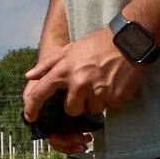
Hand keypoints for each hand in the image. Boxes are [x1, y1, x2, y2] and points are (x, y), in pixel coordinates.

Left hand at [22, 33, 141, 151]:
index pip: (40, 94)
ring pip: (92, 110)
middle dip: (77, 103)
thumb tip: (30, 76)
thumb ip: (47, 64)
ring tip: (102, 83)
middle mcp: (79, 84)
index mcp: (64, 72)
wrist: (129, 41)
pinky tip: (113, 84)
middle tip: (87, 88)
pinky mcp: (117, 97)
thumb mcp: (69, 49)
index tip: (31, 117)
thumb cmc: (97, 44)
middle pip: (71, 110)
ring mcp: (99, 92)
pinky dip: (110, 99)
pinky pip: (109, 107)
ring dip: (96, 102)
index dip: (32, 108)